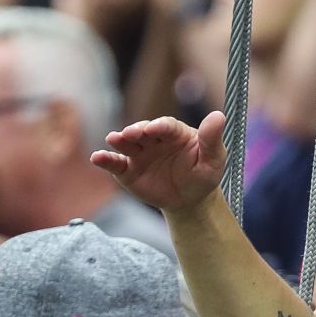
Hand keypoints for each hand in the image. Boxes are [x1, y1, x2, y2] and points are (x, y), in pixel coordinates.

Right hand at [92, 110, 227, 212]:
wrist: (190, 200)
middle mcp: (154, 139)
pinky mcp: (128, 170)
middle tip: (130, 134)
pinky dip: (105, 159)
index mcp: (175, 132)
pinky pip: (115, 164)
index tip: (154, 128)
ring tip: (113, 139)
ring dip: (119, 140)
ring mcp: (139, 153)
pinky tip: (97, 158)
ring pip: (127, 144)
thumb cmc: (203, 175)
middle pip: (142, 131)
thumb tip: (218, 115)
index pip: (166, 125)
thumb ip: (212, 139)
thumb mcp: (213, 160)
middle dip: (136, 130)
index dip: (160, 126)